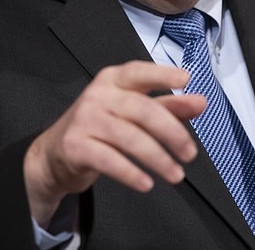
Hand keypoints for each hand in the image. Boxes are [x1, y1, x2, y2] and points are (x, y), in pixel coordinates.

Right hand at [23, 60, 205, 224]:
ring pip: (129, 138)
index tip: (186, 80)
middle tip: (190, 153)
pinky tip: (146, 183)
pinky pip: (109, 160)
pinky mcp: (75, 145)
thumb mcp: (133, 111)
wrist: (54, 154)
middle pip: (142, 109)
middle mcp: (98, 95)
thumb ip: (167, 106)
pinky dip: (131, 173)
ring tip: (176, 174)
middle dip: (172, 132)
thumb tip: (200, 102)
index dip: (162, 74)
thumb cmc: (100, 126)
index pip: (139, 72)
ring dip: (158, 159)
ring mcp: (85, 119)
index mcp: (114, 80)